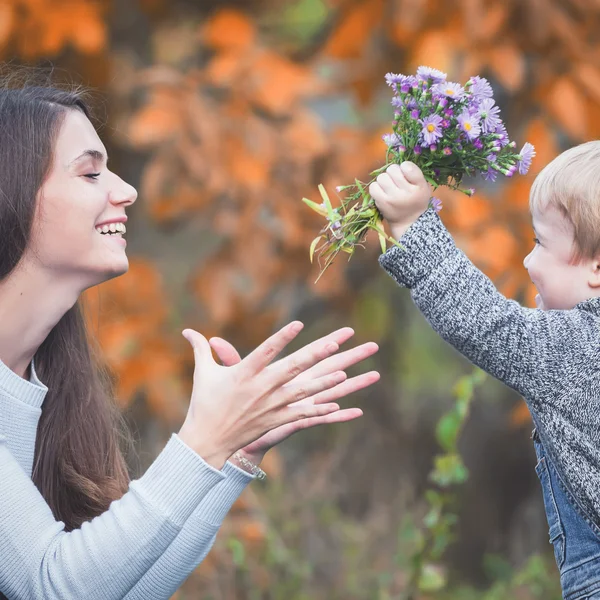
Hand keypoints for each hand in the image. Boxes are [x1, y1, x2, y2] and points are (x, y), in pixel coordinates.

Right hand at [178, 322, 355, 468]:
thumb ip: (201, 349)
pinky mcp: (275, 421)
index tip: (299, 323)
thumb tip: (187, 330)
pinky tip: (337, 405)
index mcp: (244, 373)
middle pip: (291, 369)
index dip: (283, 337)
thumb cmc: (204, 403)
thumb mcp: (203, 373)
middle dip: (313, 356)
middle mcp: (260, 388)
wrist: (207, 440)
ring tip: (343, 373)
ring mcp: (270, 406)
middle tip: (333, 343)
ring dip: (323, 383)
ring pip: (301, 392)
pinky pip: (300, 415)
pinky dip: (319, 411)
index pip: (267, 350)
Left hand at [369, 161, 430, 239]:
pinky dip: (377, 187)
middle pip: (392, 169)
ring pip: (381, 177)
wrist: (409, 222)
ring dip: (385, 180)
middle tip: (397, 181)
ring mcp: (392, 198)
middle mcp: (406, 192)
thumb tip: (398, 163)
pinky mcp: (381, 203)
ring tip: (390, 187)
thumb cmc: (416, 200)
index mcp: (420, 187)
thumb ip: (414, 173)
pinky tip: (383, 192)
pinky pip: (373, 186)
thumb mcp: (423, 186)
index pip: (408, 166)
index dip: (405, 166)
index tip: (406, 173)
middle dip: (393, 173)